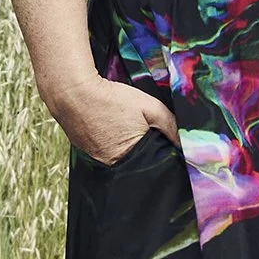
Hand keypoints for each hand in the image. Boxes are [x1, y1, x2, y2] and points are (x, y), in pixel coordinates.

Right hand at [51, 74, 180, 166]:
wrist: (72, 92)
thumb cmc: (111, 98)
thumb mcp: (148, 106)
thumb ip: (170, 124)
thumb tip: (186, 142)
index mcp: (130, 157)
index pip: (152, 165)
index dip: (159, 154)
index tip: (162, 142)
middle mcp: (111, 165)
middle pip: (135, 164)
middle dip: (143, 151)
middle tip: (142, 131)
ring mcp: (95, 160)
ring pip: (118, 158)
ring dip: (124, 146)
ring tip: (123, 127)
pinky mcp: (84, 151)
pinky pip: (103, 152)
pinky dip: (109, 142)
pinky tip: (109, 127)